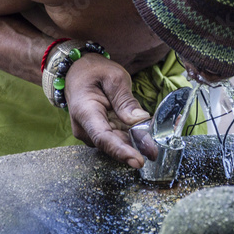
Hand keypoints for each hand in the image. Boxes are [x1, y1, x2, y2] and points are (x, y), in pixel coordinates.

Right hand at [64, 53, 150, 167]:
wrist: (78, 72)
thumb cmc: (94, 72)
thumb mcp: (114, 78)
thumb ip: (126, 100)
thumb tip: (140, 119)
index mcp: (85, 112)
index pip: (103, 137)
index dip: (121, 151)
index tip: (138, 161)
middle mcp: (85, 128)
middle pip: (113, 143)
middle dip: (136, 147)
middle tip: (155, 151)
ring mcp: (91, 133)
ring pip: (117, 143)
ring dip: (136, 143)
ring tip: (154, 143)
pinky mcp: (99, 134)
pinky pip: (117, 138)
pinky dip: (132, 137)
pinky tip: (147, 136)